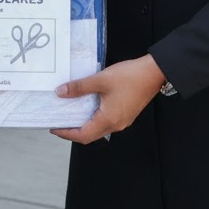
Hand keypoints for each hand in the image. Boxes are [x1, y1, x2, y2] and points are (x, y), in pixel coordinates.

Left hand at [50, 55, 165, 144]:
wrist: (154, 72)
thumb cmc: (130, 77)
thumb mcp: (100, 80)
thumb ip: (79, 87)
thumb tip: (60, 92)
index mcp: (109, 120)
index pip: (83, 135)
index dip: (67, 133)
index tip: (54, 129)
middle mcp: (116, 124)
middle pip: (90, 135)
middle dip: (74, 130)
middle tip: (59, 121)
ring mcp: (123, 120)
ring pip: (99, 128)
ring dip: (84, 124)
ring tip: (71, 113)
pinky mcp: (126, 113)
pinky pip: (106, 121)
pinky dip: (94, 117)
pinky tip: (88, 105)